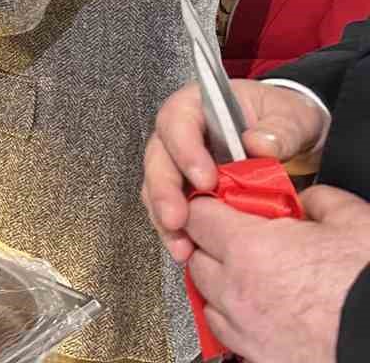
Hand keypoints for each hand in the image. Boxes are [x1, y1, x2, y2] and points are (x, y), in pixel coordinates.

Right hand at [141, 80, 326, 263]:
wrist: (292, 139)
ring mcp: (180, 162)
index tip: (205, 180)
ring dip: (165, 217)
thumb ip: (278, 129)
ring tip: (180, 246)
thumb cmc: (284, 118)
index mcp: (197, 106)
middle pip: (158, 158)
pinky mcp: (187, 189)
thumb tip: (258, 144)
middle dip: (164, 191)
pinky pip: (172, 208)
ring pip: (157, 187)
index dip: (185, 151)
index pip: (178, 122)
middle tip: (176, 218)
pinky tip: (186, 249)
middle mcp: (180, 132)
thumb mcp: (291, 116)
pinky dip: (177, 231)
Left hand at [185, 185, 369, 362]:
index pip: (197, 215)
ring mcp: (244, 327)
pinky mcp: (257, 355)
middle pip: (196, 257)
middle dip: (212, 244)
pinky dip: (232, 317)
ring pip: (206, 296)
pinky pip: (225, 331)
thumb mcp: (352, 222)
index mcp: (249, 248)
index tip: (222, 204)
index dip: (209, 205)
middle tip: (241, 238)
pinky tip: (258, 307)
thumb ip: (319, 201)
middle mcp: (236, 290)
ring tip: (251, 274)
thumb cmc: (368, 289)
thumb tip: (309, 201)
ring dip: (219, 282)